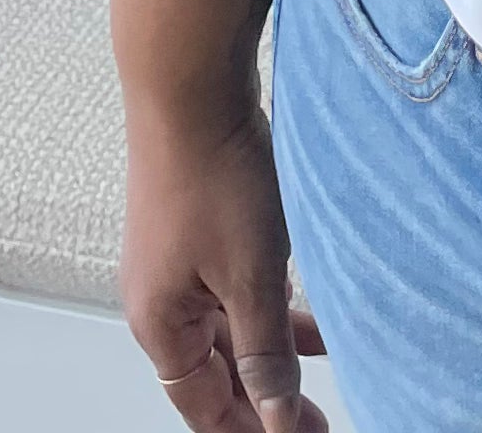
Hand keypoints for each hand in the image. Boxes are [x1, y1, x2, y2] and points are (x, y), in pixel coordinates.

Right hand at [121, 100, 330, 432]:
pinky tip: (302, 295)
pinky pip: (232, 280)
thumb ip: (265, 350)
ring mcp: (175, 256)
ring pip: (227, 321)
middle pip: (213, 369)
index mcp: (161, 324)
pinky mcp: (195, 221)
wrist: (190, 83)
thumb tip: (276, 413)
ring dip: (271, 345)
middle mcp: (159, 296)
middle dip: (263, 396)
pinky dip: (267, 299)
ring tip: (322, 360)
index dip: (249, 432)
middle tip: (312, 419)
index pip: (202, 407)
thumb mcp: (250, 275)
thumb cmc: (211, 171)